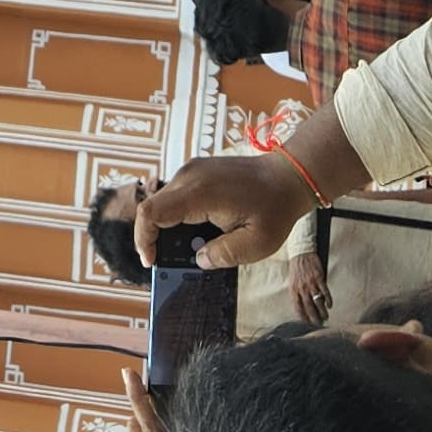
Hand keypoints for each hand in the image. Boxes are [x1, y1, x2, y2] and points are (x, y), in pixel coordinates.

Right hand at [137, 149, 314, 270]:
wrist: (288, 176)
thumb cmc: (276, 208)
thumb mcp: (256, 244)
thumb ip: (223, 255)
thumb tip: (199, 260)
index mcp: (199, 192)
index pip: (151, 212)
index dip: (143, 239)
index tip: (152, 261)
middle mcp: (190, 176)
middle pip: (152, 208)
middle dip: (154, 238)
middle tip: (169, 261)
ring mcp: (193, 171)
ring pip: (163, 202)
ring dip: (167, 227)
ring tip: (189, 248)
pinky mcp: (198, 172)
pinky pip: (176, 196)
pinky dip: (177, 216)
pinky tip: (198, 232)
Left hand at [285, 249, 331, 323]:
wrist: (301, 252)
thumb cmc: (296, 268)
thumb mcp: (292, 281)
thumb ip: (296, 293)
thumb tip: (301, 305)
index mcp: (294, 290)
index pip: (298, 308)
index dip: (303, 318)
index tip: (308, 324)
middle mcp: (302, 288)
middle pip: (309, 307)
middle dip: (314, 318)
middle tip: (318, 324)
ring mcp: (311, 283)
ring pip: (318, 301)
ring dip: (322, 311)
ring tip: (325, 317)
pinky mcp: (319, 278)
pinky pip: (325, 292)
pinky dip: (328, 300)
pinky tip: (329, 305)